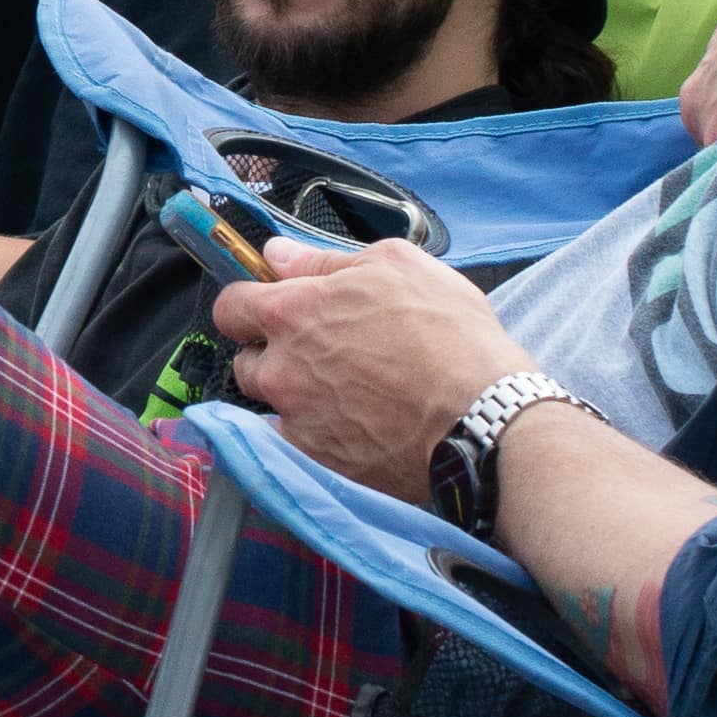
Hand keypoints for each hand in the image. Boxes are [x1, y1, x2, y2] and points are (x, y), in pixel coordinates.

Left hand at [206, 237, 533, 503]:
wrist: (485, 417)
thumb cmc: (450, 335)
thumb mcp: (397, 266)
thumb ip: (323, 259)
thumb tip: (278, 255)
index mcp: (293, 312)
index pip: (231, 306)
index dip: (248, 305)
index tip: (269, 309)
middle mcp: (283, 368)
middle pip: (248, 359)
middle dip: (274, 354)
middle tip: (322, 354)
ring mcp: (298, 419)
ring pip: (271, 404)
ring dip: (292, 395)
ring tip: (343, 393)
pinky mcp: (319, 461)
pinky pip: (294, 444)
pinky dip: (312, 436)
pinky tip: (348, 427)